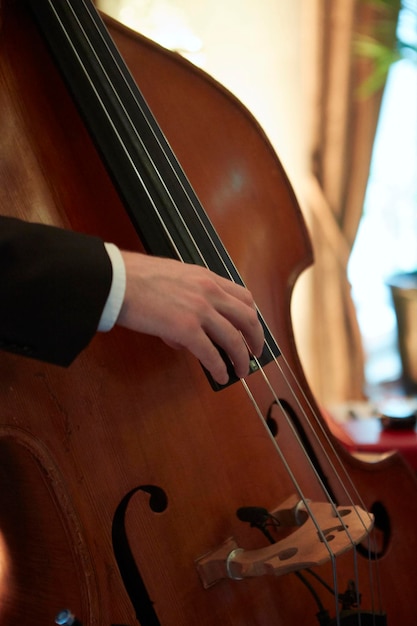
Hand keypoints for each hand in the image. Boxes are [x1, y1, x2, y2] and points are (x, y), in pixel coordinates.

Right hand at [116, 252, 264, 384]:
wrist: (116, 280)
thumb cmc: (134, 277)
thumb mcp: (171, 278)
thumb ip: (186, 301)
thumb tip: (186, 336)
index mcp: (206, 277)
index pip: (243, 296)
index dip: (251, 316)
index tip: (251, 328)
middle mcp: (209, 291)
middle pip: (247, 318)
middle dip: (255, 339)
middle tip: (255, 353)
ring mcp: (199, 310)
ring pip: (234, 339)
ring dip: (242, 358)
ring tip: (242, 371)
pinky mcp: (185, 329)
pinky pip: (211, 354)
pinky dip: (219, 367)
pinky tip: (220, 375)